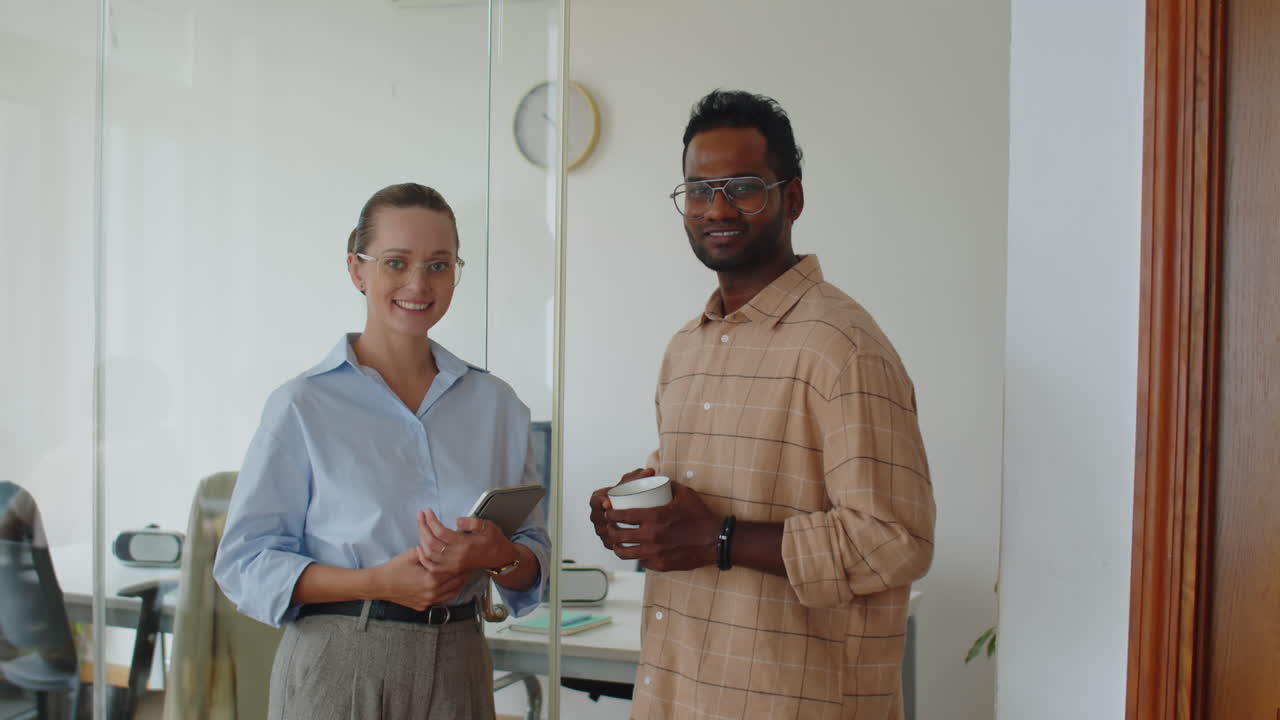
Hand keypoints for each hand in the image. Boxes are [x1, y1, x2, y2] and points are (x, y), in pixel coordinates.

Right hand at [367, 548, 465, 610]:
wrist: (380, 584)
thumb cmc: (395, 568)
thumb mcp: (413, 554)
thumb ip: (429, 550)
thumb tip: (440, 544)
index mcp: (432, 579)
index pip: (455, 571)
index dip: (462, 564)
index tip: (466, 558)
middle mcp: (432, 593)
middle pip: (456, 583)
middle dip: (462, 574)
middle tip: (466, 565)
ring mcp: (428, 601)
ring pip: (451, 594)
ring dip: (457, 584)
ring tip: (460, 575)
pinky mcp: (423, 606)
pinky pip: (440, 600)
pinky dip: (446, 592)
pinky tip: (446, 584)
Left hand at [415, 508, 517, 576]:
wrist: (498, 557)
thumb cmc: (493, 541)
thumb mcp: (488, 527)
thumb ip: (473, 523)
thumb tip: (457, 520)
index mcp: (465, 545)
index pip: (441, 532)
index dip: (431, 521)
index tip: (428, 511)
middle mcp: (457, 556)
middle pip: (432, 542)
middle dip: (423, 527)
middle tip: (420, 515)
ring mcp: (453, 564)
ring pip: (429, 554)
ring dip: (421, 538)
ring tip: (420, 525)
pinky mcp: (451, 569)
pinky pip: (432, 566)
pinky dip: (423, 558)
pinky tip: (419, 547)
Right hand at [589, 468, 654, 550]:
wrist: (631, 505)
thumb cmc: (631, 491)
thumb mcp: (634, 481)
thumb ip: (640, 475)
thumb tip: (651, 471)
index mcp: (598, 498)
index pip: (595, 500)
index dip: (599, 502)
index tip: (609, 503)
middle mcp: (597, 514)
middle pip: (598, 518)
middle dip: (608, 520)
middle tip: (622, 520)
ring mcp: (601, 528)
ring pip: (604, 532)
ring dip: (613, 533)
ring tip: (626, 533)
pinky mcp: (607, 540)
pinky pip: (610, 544)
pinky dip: (617, 545)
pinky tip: (627, 545)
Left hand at [605, 481, 720, 571]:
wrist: (716, 541)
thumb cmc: (701, 517)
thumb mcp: (685, 494)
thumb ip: (669, 485)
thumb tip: (658, 479)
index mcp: (655, 517)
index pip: (623, 516)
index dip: (612, 514)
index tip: (609, 512)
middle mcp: (652, 536)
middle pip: (619, 535)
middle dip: (610, 530)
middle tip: (611, 526)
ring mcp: (655, 553)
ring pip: (625, 553)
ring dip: (617, 546)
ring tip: (617, 542)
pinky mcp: (661, 564)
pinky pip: (641, 562)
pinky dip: (637, 556)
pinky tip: (637, 551)